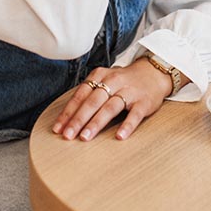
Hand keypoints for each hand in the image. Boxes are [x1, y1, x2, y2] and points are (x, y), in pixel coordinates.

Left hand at [52, 58, 175, 141]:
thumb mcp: (104, 80)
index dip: (68, 112)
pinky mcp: (144, 102)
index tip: (58, 128)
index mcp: (100, 76)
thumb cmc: (123, 82)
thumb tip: (67, 117)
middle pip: (92, 101)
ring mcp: (130, 91)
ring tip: (85, 137)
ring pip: (110, 107)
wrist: (153, 73)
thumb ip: (88, 94)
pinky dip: (127, 125)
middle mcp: (113, 81)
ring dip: (96, 123)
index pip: (80, 95)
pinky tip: (119, 136)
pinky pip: (134, 115)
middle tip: (67, 136)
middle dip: (78, 119)